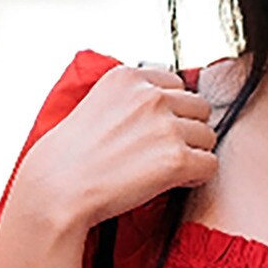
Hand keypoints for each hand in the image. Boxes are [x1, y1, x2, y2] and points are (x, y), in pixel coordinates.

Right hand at [1, 64, 218, 247]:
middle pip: (199, 107)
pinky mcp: (176, 159)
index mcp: (128, 76)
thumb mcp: (95, 103)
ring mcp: (165, 126)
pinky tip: (171, 183)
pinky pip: (209, 165)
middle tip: (161, 152)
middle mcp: (150, 95)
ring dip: (192, 153)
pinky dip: (195, 177)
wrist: (57, 190)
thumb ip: (130, 95)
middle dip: (186, 129)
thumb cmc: (70, 156)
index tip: (153, 130)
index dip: (170, 110)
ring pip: (207, 136)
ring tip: (163, 169)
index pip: (177, 83)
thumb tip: (167, 97)